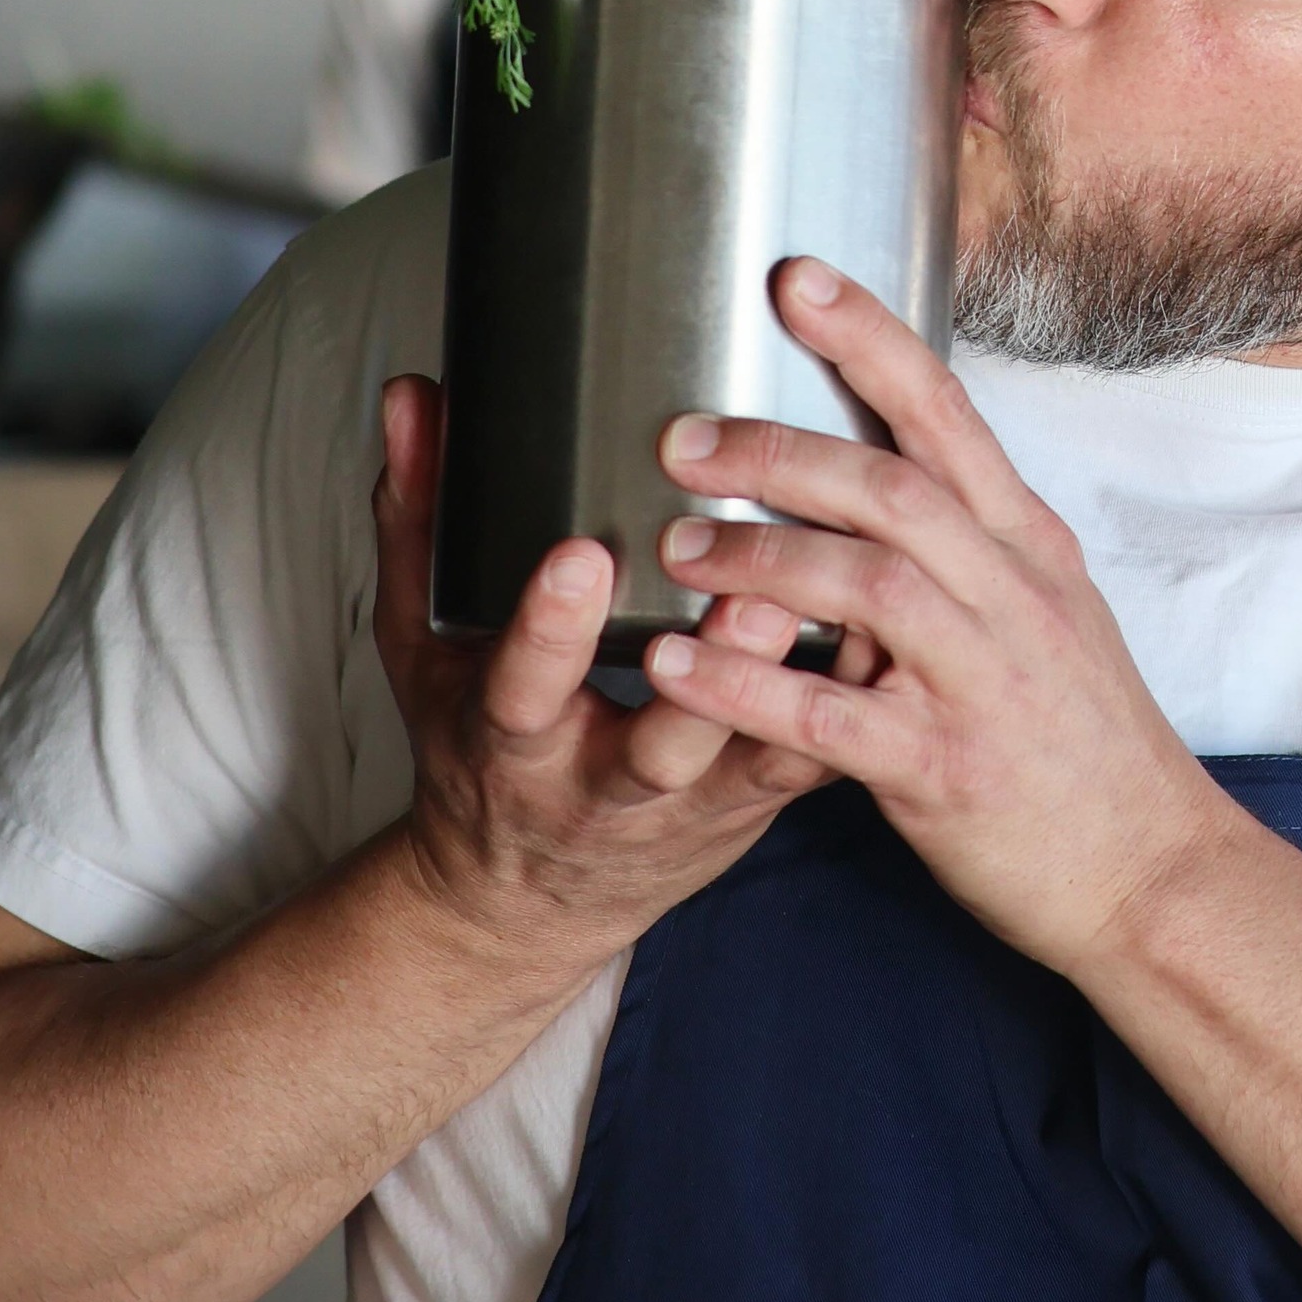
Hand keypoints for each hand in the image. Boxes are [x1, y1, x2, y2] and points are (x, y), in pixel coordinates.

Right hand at [371, 376, 837, 992]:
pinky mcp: (755, 804)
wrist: (525, 903)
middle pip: (659, 744)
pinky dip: (850, 697)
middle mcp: (603, 786)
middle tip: (751, 589)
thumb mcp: (425, 650)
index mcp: (512, 746)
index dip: (548, 629)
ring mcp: (690, 805)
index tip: (580, 555)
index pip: (521, 688)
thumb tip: (415, 398)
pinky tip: (885, 627)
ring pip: (754, 757)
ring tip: (840, 605)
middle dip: (708, 675)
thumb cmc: (482, 753)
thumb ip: (419, 522)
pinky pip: (812, 760)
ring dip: (801, 686)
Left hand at [648, 264, 1221, 978]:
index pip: (944, 411)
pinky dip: (743, 682)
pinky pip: (826, 716)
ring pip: (863, 585)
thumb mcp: (1044, 616)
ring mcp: (982, 681)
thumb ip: (961, 551)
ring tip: (670, 541)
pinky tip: (674, 662)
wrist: (1153, 875)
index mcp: (1026, 545)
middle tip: (680, 434)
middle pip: (889, 486)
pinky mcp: (945, 770)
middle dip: (777, 448)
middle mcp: (1010, 595)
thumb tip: (868, 487)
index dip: (868, 337)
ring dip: (755, 554)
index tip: (794, 280)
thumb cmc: (1084, 744)